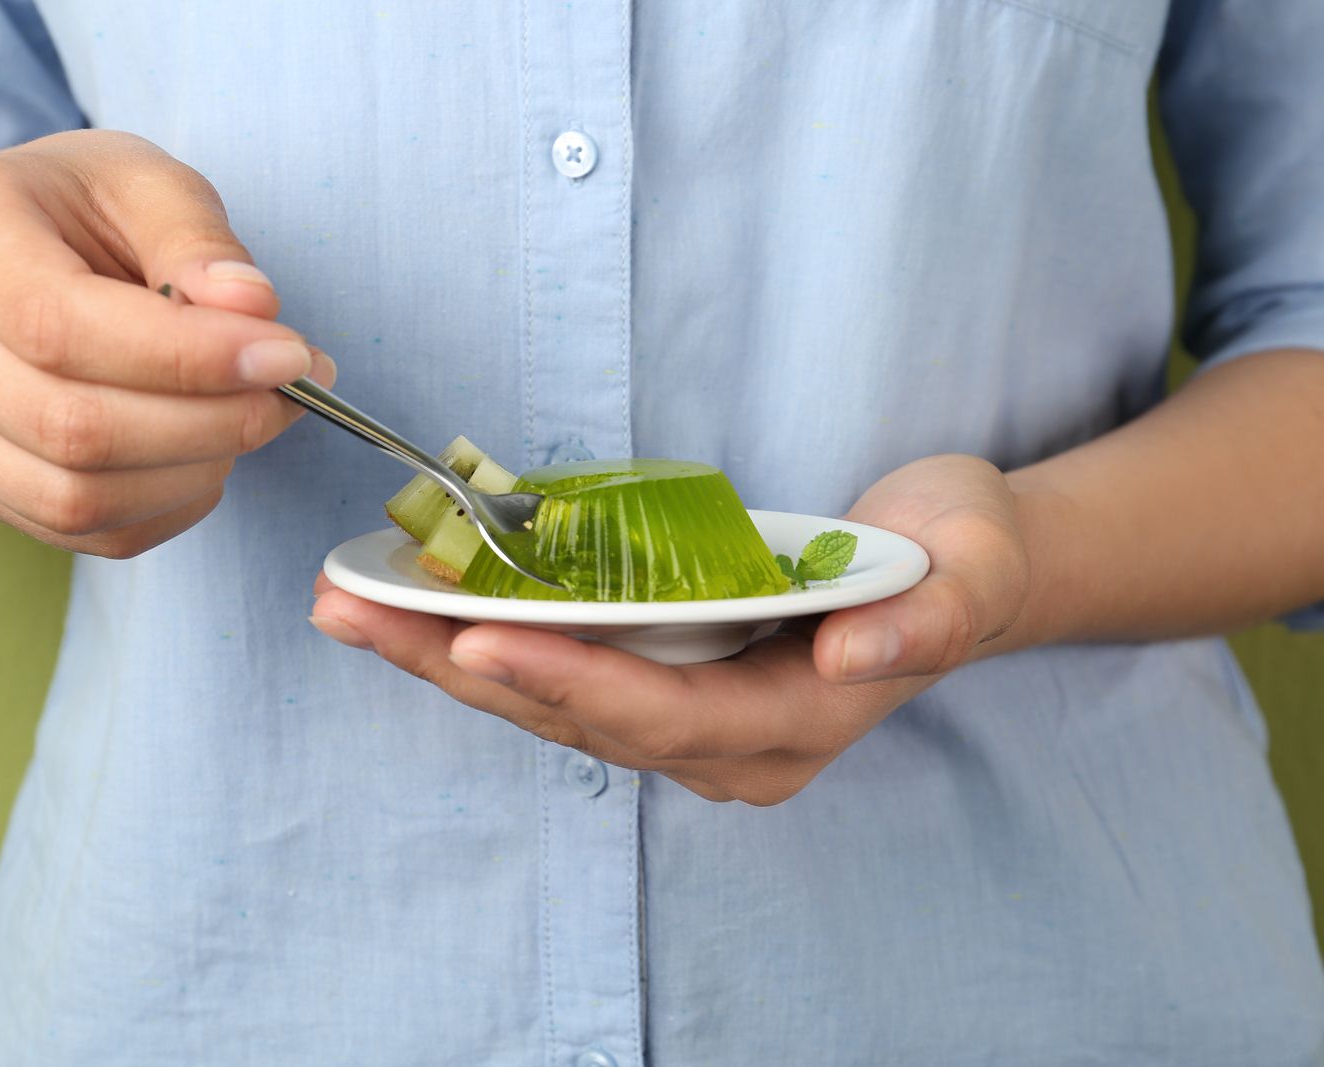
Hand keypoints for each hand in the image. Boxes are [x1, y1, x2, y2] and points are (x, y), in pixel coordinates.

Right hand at [0, 129, 333, 556]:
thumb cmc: (72, 212)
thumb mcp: (137, 178)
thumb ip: (195, 236)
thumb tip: (253, 305)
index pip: (60, 324)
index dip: (187, 356)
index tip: (288, 354)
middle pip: (71, 426)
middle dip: (212, 422)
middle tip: (293, 392)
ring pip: (75, 497)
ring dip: (196, 470)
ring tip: (253, 418)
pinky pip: (83, 532)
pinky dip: (169, 507)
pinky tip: (209, 456)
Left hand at [310, 454, 1032, 804]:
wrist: (955, 562)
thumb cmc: (961, 556)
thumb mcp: (970, 570)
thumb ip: (924, 620)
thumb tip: (853, 658)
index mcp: (795, 726)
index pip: (666, 718)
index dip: (569, 684)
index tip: (475, 642)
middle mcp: (729, 746)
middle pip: (579, 716)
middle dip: (463, 667)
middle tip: (357, 614)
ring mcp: (691, 720)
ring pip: (551, 700)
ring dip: (446, 655)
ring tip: (352, 606)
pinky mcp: (664, 681)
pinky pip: (560, 669)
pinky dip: (483, 636)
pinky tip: (413, 602)